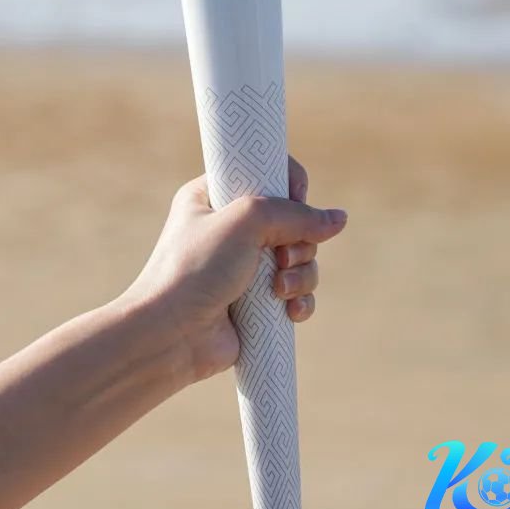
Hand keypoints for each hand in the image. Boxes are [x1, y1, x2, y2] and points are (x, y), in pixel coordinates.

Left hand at [123, 156, 347, 382]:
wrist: (170, 336)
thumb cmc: (195, 269)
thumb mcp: (245, 222)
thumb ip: (295, 215)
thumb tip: (338, 219)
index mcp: (214, 196)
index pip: (265, 172)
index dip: (290, 184)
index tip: (297, 198)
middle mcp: (230, 229)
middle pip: (293, 220)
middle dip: (299, 241)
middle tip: (282, 257)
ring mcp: (244, 267)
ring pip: (300, 259)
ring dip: (301, 275)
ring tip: (279, 289)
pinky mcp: (257, 303)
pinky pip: (296, 293)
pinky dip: (300, 300)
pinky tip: (290, 312)